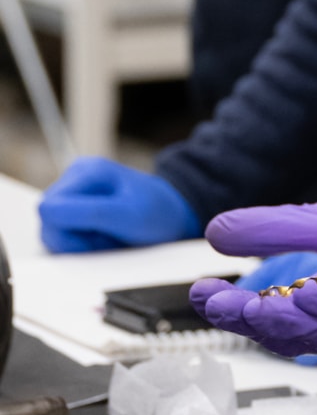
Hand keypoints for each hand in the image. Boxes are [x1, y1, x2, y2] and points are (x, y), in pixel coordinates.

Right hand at [39, 158, 201, 252]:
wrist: (173, 216)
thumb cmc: (157, 213)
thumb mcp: (127, 216)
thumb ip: (87, 212)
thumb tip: (46, 210)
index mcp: (86, 171)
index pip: (48, 210)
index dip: (68, 234)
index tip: (96, 238)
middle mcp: (76, 177)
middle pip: (48, 222)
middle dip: (75, 239)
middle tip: (107, 237)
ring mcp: (75, 192)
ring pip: (53, 231)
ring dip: (79, 243)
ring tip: (108, 236)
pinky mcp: (76, 208)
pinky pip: (63, 234)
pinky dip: (82, 242)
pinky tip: (103, 237)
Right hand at [192, 195, 316, 360]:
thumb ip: (277, 229)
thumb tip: (216, 232)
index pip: (272, 314)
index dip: (233, 309)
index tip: (201, 292)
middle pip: (293, 333)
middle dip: (250, 320)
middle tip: (216, 302)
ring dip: (287, 321)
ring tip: (252, 304)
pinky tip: (312, 291)